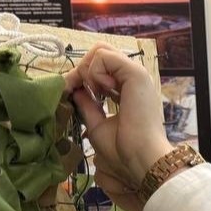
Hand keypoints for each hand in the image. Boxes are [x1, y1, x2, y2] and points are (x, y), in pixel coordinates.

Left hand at [66, 44, 173, 207]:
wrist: (139, 159)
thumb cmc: (123, 150)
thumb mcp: (97, 125)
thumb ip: (88, 106)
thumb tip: (77, 91)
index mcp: (127, 92)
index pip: (102, 69)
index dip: (82, 77)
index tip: (70, 92)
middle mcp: (132, 80)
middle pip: (101, 53)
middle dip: (82, 69)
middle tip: (76, 89)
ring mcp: (135, 75)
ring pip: (101, 50)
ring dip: (88, 71)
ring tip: (95, 93)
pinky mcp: (135, 73)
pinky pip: (104, 56)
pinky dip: (94, 72)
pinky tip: (102, 91)